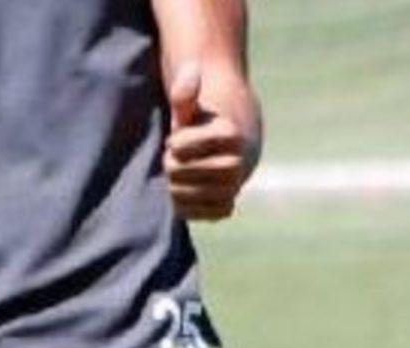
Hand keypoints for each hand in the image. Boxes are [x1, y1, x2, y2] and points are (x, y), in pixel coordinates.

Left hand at [164, 63, 251, 221]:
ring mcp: (234, 187)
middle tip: (178, 158)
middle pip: (177, 170)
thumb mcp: (192, 105)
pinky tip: (187, 190)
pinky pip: (193, 213)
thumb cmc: (202, 122)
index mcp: (232, 134)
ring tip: (182, 174)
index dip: (174, 142)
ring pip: (183, 193)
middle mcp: (238, 162)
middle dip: (171, 163)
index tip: (179, 138)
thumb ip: (186, 92)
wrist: (232, 143)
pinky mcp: (226, 207)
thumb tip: (191, 71)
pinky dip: (183, 204)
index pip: (180, 145)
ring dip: (174, 183)